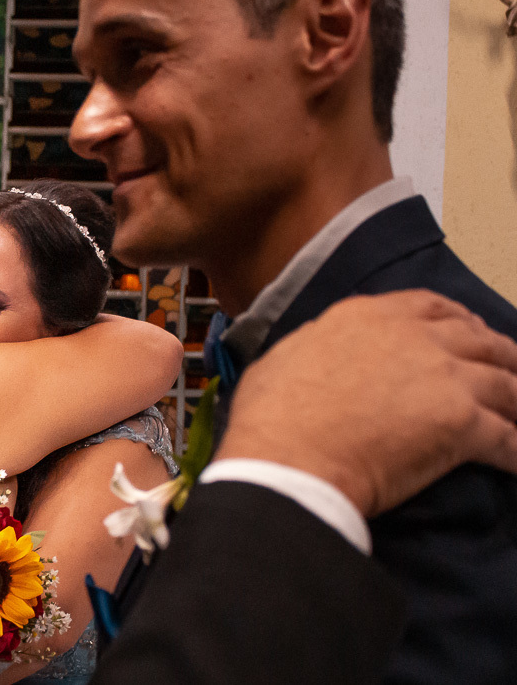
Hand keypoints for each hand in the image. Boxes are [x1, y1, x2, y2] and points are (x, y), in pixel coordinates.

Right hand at [219, 290, 516, 517]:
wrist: (288, 458)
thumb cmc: (271, 418)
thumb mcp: (283, 358)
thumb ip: (317, 346)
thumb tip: (319, 355)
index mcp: (368, 316)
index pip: (430, 306)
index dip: (458, 319)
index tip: (469, 330)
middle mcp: (414, 338)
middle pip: (479, 340)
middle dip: (501, 356)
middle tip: (511, 372)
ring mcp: (445, 378)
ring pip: (506, 385)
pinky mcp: (463, 424)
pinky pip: (510, 440)